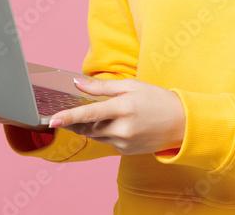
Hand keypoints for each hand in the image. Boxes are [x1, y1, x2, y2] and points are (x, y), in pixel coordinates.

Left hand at [47, 78, 184, 154]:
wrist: (181, 123)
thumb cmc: (158, 99)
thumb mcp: (132, 85)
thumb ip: (103, 86)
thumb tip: (78, 82)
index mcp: (124, 107)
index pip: (90, 113)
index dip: (70, 116)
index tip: (53, 119)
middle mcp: (123, 128)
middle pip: (88, 126)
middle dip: (79, 119)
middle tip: (73, 110)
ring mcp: (124, 142)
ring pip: (96, 135)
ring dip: (92, 125)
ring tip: (105, 113)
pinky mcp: (125, 151)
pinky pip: (106, 141)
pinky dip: (105, 132)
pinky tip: (117, 123)